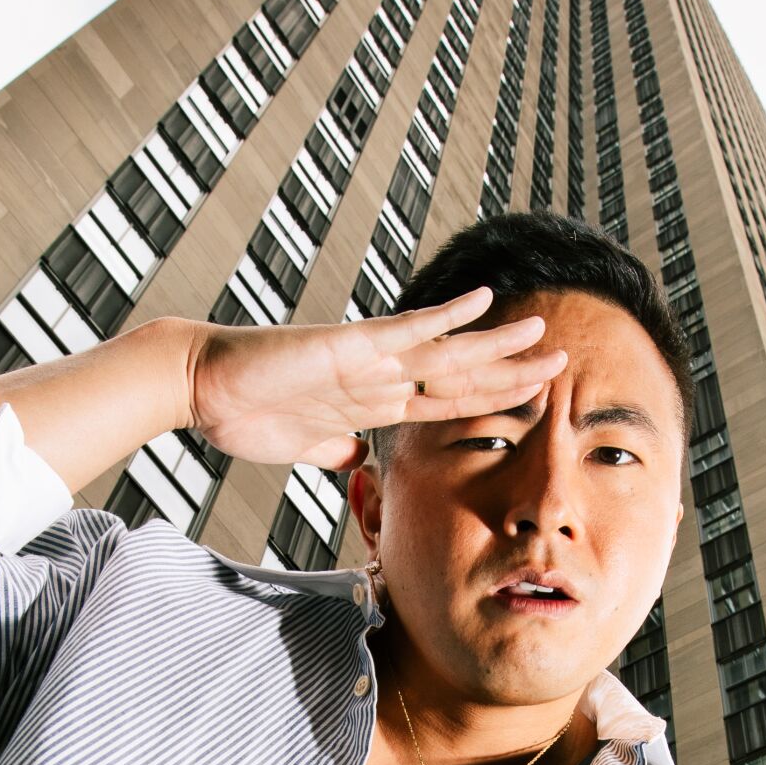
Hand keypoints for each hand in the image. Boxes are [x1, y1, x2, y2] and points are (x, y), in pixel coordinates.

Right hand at [185, 286, 564, 470]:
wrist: (202, 388)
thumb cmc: (243, 414)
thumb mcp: (305, 447)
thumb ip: (337, 452)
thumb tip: (360, 464)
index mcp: (374, 400)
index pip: (448, 403)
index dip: (494, 402)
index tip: (535, 400)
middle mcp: (380, 374)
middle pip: (461, 375)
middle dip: (512, 372)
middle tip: (562, 362)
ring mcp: (368, 358)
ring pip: (448, 352)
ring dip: (496, 345)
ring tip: (541, 333)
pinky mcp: (348, 346)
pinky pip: (406, 328)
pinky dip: (446, 317)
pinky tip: (482, 300)